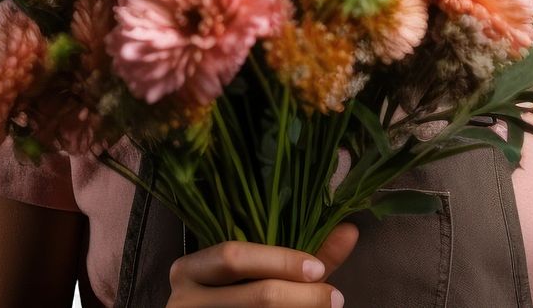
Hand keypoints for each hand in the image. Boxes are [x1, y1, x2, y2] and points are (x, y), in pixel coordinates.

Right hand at [166, 221, 359, 305]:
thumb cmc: (235, 299)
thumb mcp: (257, 274)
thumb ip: (302, 256)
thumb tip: (349, 230)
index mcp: (189, 270)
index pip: (233, 257)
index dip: (279, 261)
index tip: (318, 269)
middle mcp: (183, 301)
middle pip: (253, 295)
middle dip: (301, 296)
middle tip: (334, 298)